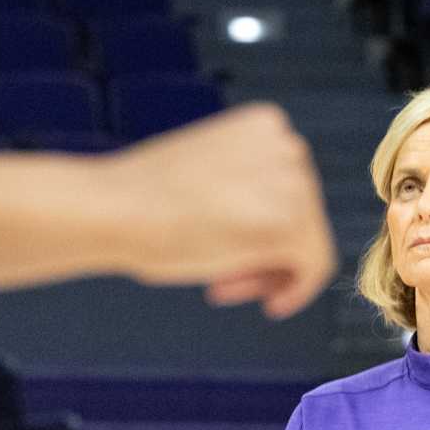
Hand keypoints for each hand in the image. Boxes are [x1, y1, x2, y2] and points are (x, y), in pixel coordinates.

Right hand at [107, 104, 336, 319]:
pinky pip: (316, 266)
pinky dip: (297, 290)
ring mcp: (292, 182)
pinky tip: (270, 304)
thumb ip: (243, 186)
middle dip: (264, 252)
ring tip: (223, 285)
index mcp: (264, 124)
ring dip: (268, 270)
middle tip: (223, 280)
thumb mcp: (205, 173)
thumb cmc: (140, 196)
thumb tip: (271, 222)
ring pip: (306, 242)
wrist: (112, 208)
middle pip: (301, 214)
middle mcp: (287, 144)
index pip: (286, 185)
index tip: (225, 251)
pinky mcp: (289, 224)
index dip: (259, 225)